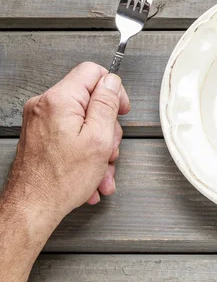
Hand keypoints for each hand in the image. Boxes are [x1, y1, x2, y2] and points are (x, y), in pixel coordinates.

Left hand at [2, 62, 129, 220]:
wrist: (32, 208)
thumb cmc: (61, 180)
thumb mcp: (99, 138)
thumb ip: (107, 104)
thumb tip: (112, 83)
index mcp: (60, 100)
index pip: (93, 72)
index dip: (113, 90)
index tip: (120, 110)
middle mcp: (45, 105)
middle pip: (90, 100)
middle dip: (107, 127)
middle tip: (109, 148)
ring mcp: (40, 120)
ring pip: (83, 122)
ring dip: (98, 146)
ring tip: (101, 170)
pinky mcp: (40, 135)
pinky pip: (71, 135)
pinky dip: (84, 152)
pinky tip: (91, 174)